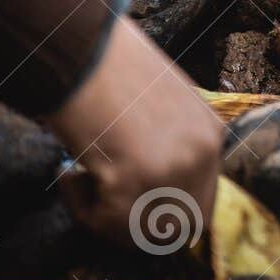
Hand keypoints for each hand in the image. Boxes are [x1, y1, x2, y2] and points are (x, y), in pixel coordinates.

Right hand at [46, 16, 223, 248]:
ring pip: (140, 232)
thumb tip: (148, 190)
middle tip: (101, 203)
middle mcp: (202, 153)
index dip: (162, 213)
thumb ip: (166, 145)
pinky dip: (79, 204)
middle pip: (179, 228)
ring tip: (80, 177)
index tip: (127, 205)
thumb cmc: (109, 71)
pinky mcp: (138, 178)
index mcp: (211, 133)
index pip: (201, 203)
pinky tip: (68, 170)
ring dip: (105, 217)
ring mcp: (174, 167)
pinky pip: (105, 222)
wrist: (84, 47)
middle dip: (138, 227)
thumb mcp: (159, 106)